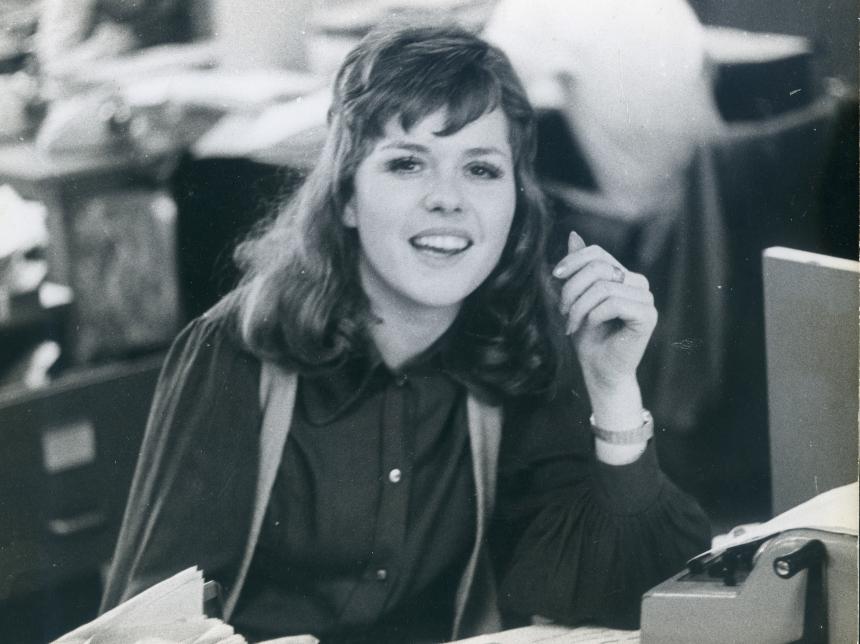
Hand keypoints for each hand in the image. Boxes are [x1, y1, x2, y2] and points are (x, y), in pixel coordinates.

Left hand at [552, 231, 656, 392]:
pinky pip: (613, 303)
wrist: (599, 370)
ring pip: (603, 287)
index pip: (597, 253)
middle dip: (572, 289)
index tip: (555, 275)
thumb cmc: (588, 337)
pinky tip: (591, 327)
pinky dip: (594, 315)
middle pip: (598, 268)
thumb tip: (573, 234)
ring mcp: (646, 298)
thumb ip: (578, 269)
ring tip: (572, 324)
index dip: (573, 260)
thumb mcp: (576, 298)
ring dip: (579, 307)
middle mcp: (638, 283)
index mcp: (623, 275)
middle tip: (563, 311)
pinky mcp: (648, 315)